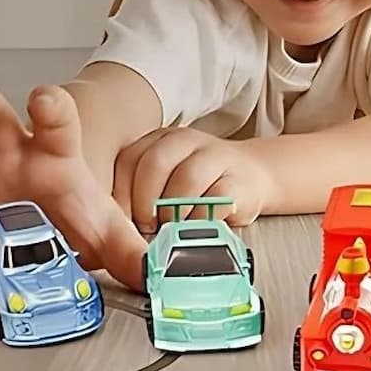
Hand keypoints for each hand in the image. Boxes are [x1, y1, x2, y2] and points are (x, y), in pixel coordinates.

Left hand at [112, 127, 274, 231]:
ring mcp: (215, 157)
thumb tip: (115, 227)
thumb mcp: (167, 180)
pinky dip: (200, 219)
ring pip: (186, 178)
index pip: (129, 159)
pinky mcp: (239, 181)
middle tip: (144, 226)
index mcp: (161, 140)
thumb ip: (142, 192)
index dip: (120, 194)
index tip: (118, 221)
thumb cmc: (200, 186)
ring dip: (172, 211)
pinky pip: (215, 199)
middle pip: (155, 163)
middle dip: (144, 201)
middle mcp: (186, 141)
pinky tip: (193, 230)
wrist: (255, 175)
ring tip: (169, 229)